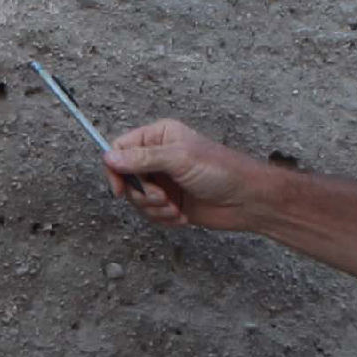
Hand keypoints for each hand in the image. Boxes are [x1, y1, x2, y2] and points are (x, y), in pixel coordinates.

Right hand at [103, 118, 280, 232]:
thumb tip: (109, 157)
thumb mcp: (179, 159)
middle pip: (125, 178)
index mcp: (159, 137)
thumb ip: (142, 159)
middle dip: (142, 194)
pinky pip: (151, 215)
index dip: (116, 169)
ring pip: (137, 200)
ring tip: (175, 208)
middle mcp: (158, 158)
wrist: (247, 200)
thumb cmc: (221, 171)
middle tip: (162, 198)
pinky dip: (164, 219)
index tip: (121, 189)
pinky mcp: (170, 203)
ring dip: (154, 209)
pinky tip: (182, 216)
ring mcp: (164, 181)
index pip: (120, 149)